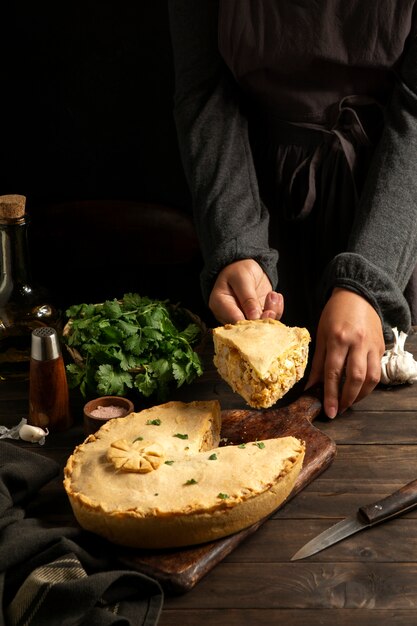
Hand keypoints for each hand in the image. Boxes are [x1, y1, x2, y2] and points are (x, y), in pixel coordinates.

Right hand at [208, 259, 283, 323]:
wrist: (244, 266)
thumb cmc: (238, 270)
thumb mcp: (241, 279)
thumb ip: (248, 298)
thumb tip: (254, 317)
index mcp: (220, 305)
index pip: (233, 321)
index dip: (249, 322)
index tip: (262, 314)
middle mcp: (230, 316)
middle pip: (247, 328)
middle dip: (263, 319)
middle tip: (270, 310)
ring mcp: (245, 317)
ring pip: (261, 325)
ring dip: (272, 312)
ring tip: (273, 295)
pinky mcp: (257, 316)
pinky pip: (269, 320)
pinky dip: (276, 309)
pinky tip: (275, 296)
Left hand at [306, 288, 384, 417]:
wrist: (357, 295)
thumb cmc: (334, 314)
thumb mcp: (320, 335)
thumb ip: (318, 362)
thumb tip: (311, 387)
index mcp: (338, 338)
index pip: (333, 373)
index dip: (330, 395)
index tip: (328, 411)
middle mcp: (357, 343)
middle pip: (355, 378)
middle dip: (347, 399)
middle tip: (339, 410)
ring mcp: (372, 345)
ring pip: (371, 378)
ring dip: (361, 395)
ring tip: (349, 402)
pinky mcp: (381, 347)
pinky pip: (377, 370)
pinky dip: (369, 384)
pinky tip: (360, 389)